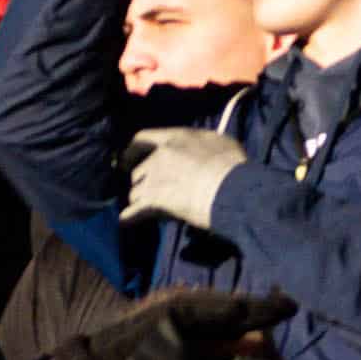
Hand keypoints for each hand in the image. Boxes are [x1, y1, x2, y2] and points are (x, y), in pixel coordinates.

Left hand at [124, 125, 248, 230]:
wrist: (233, 189)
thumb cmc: (234, 166)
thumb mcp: (220, 143)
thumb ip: (202, 144)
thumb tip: (201, 149)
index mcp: (175, 138)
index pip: (143, 139)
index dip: (133, 151)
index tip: (128, 159)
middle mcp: (159, 155)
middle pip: (139, 170)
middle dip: (141, 181)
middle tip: (147, 190)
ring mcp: (155, 178)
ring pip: (136, 191)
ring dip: (141, 200)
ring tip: (148, 208)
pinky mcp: (155, 200)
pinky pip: (136, 211)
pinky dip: (130, 217)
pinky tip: (126, 221)